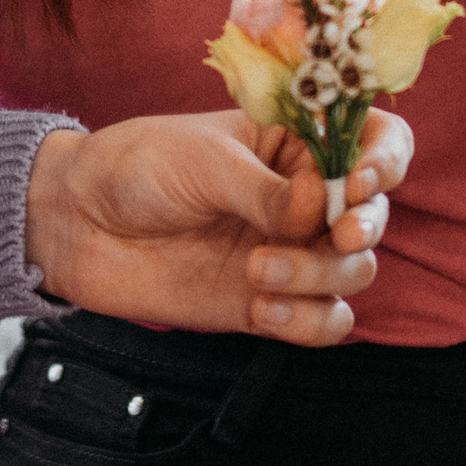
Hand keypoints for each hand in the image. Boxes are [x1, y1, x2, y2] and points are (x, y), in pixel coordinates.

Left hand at [23, 108, 410, 342]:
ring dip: (320, 275)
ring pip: (353, 272)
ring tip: (257, 271)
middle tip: (336, 232)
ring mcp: (289, 252)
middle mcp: (304, 198)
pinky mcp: (266, 303)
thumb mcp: (204, 161)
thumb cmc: (138, 167)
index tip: (362, 182)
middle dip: (363, 228)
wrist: (78, 222)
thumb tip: (324, 206)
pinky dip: (308, 320)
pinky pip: (322, 322)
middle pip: (373, 217)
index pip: (376, 143)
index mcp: (296, 143)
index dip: (387, 161)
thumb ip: (268, 189)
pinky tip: (263, 308)